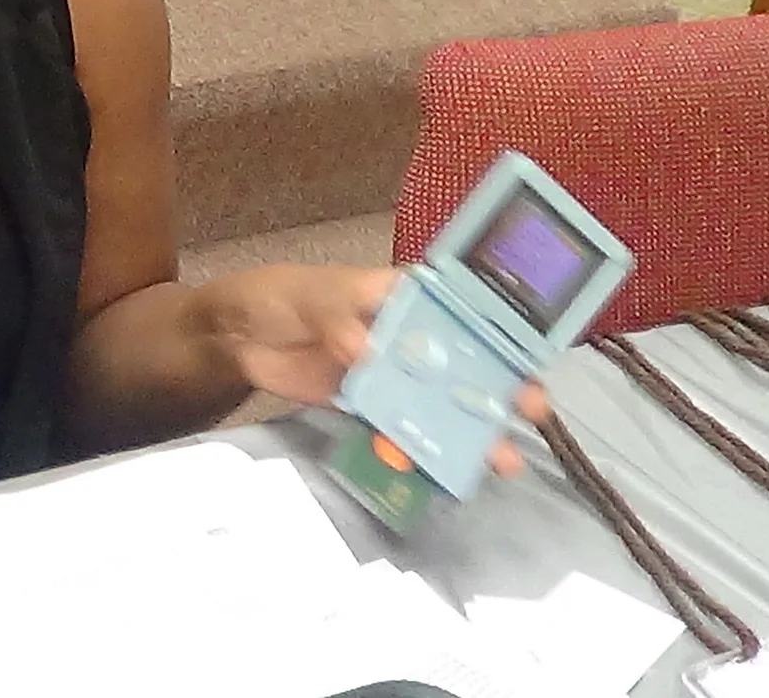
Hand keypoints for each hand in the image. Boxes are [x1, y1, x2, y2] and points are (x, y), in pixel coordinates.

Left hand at [201, 264, 550, 477]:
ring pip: (445, 402)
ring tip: (502, 459)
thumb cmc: (284, 297)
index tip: (530, 353)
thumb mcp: (312, 296)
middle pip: (471, 361)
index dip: (504, 329)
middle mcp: (415, 336)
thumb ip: (338, 318)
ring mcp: (395, 376)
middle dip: (505, 385)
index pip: (468, 308)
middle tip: (530, 409)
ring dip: (475, 430)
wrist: (238, 337)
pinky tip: (446, 473)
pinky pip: (405, 430)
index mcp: (410, 296)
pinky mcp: (372, 408)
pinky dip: (423, 451)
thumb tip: (364, 349)